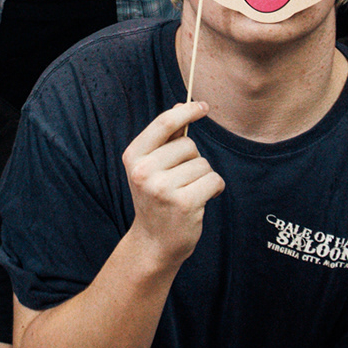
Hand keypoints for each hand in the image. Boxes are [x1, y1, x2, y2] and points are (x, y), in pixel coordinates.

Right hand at [122, 103, 224, 270]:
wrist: (154, 242)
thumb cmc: (156, 199)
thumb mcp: (150, 167)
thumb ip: (165, 138)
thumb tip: (181, 104)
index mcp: (133, 157)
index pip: (164, 124)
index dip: (186, 111)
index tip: (203, 106)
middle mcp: (144, 171)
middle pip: (189, 145)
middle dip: (193, 159)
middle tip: (180, 180)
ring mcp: (163, 188)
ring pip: (203, 164)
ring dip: (203, 177)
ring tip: (187, 192)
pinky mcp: (184, 203)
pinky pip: (214, 180)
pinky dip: (214, 189)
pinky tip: (200, 201)